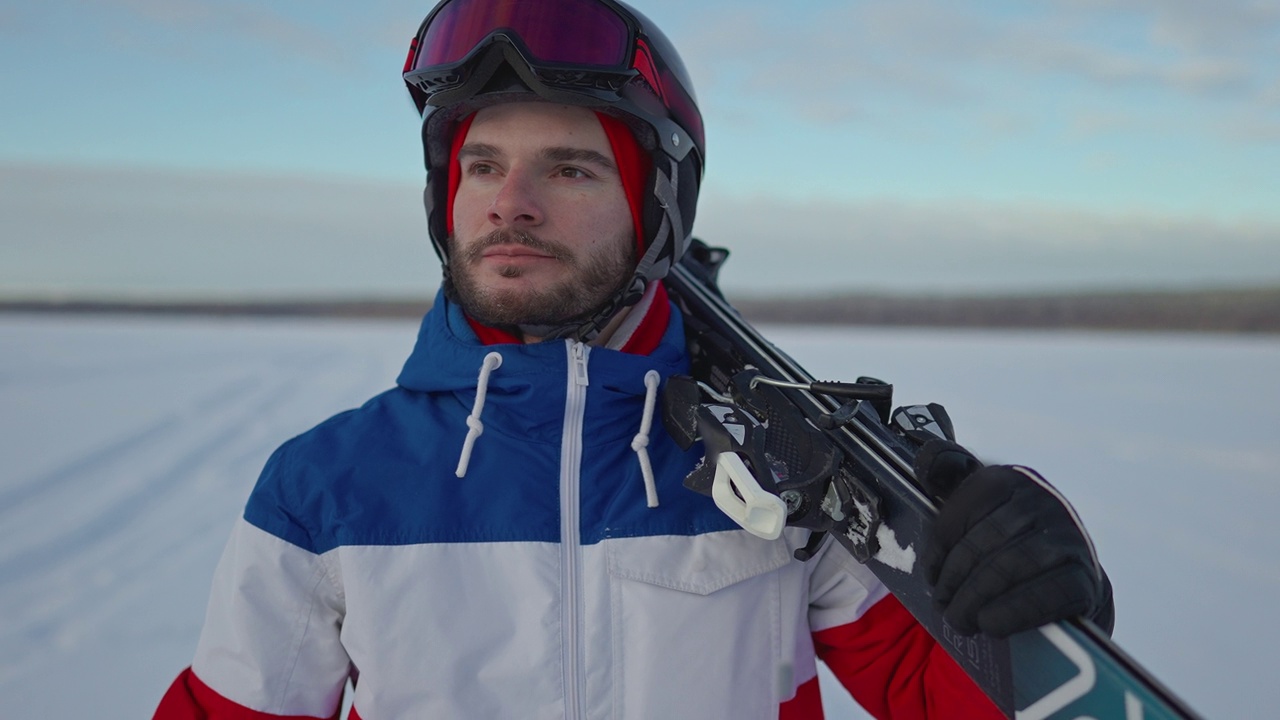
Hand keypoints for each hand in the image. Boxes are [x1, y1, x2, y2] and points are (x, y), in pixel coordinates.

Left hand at [915, 440, 1114, 637]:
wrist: (1070, 576)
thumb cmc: (1010, 542)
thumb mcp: (983, 507)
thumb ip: (953, 479)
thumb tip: (927, 457)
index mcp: (1007, 479)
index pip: (960, 510)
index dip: (938, 549)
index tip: (930, 576)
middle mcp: (1041, 500)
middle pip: (982, 542)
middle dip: (954, 581)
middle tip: (943, 606)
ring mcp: (1067, 536)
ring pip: (1007, 568)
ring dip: (974, 600)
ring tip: (960, 620)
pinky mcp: (1084, 576)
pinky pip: (1041, 596)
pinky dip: (1010, 613)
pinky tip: (990, 624)